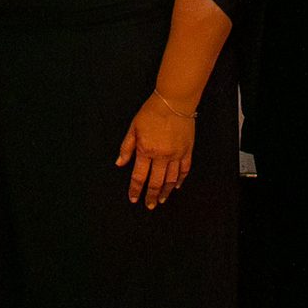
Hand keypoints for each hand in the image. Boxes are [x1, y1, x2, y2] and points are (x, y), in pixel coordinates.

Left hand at [115, 94, 194, 208]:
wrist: (174, 101)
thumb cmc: (151, 112)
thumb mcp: (133, 128)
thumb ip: (126, 148)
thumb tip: (120, 163)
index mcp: (146, 150)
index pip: (139, 176)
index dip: (135, 189)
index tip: (134, 199)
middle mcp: (162, 156)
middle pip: (156, 182)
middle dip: (151, 196)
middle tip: (149, 205)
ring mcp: (176, 154)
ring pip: (171, 179)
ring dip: (166, 192)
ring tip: (162, 199)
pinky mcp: (187, 150)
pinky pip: (185, 170)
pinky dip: (180, 180)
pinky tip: (176, 186)